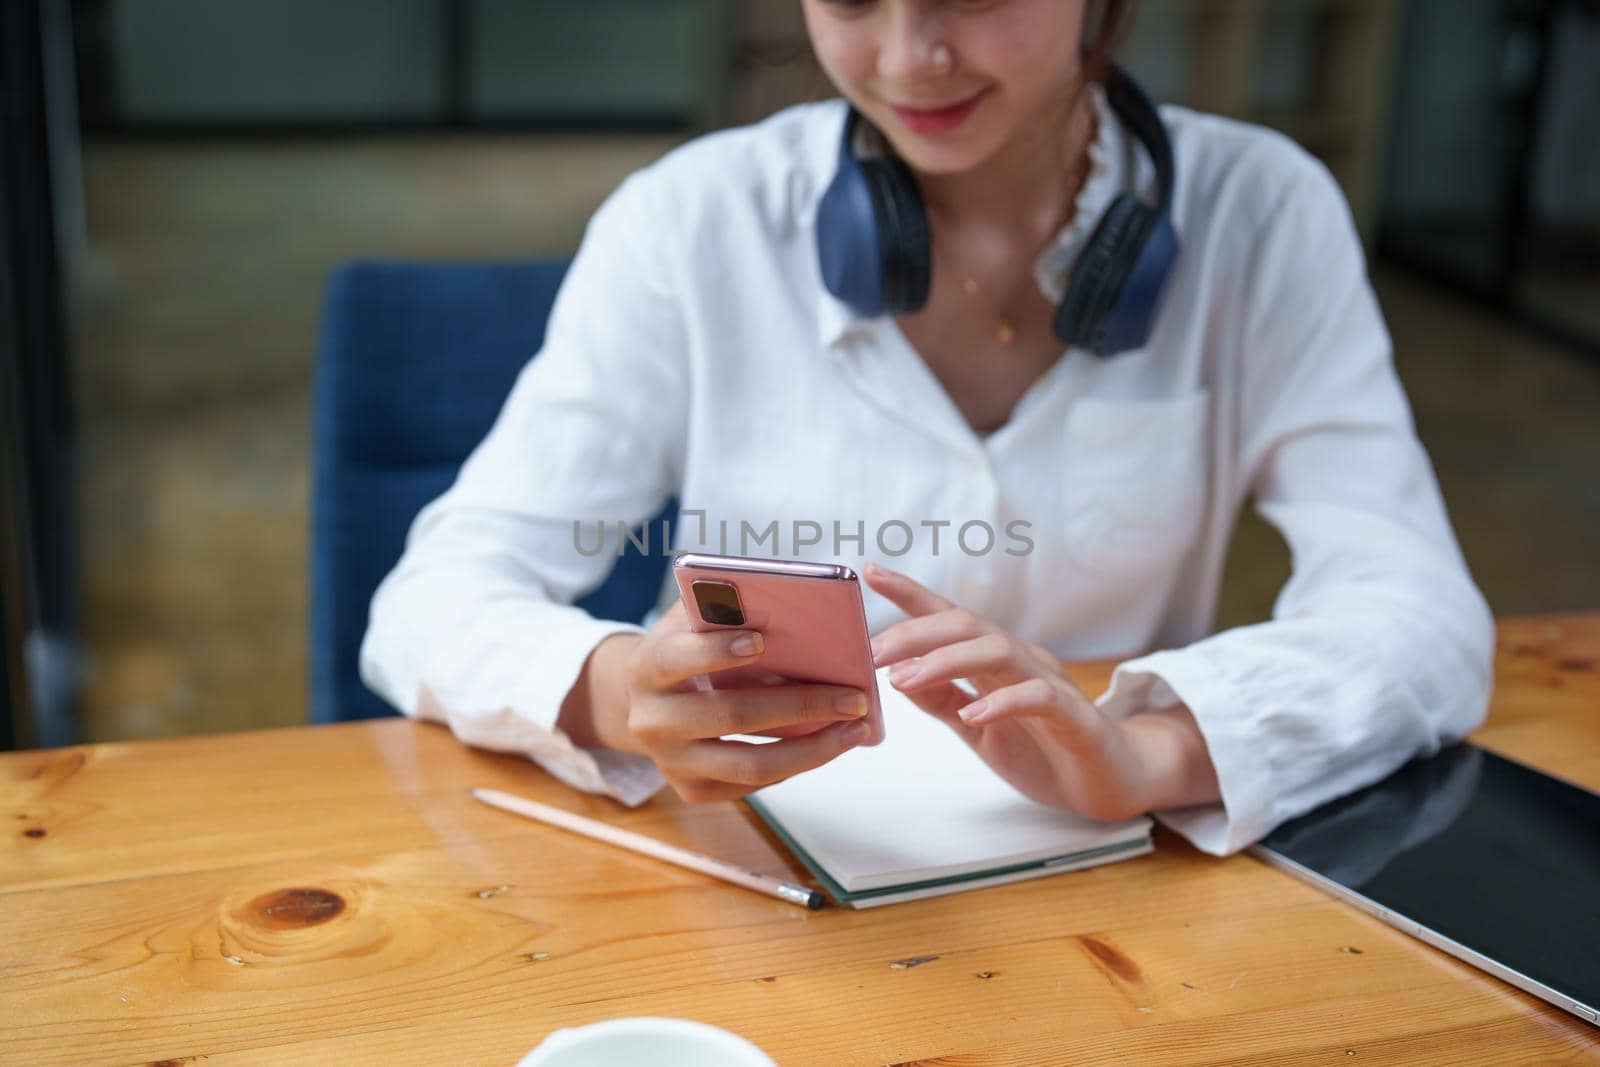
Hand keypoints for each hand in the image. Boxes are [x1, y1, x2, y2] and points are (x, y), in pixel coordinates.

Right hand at [574, 601, 873, 803]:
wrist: (648, 700)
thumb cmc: (685, 647)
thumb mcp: (691, 621)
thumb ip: (722, 610)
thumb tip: (786, 605)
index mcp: (647, 667)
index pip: (677, 658)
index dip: (718, 651)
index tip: (763, 640)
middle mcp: (652, 720)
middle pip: (731, 715)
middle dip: (800, 704)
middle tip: (853, 696)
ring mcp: (670, 762)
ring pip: (751, 764)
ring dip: (812, 748)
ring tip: (856, 728)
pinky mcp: (692, 789)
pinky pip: (754, 784)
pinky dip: (797, 764)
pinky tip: (830, 744)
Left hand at [863, 563, 1219, 821]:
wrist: (1113, 783)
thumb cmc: (1045, 750)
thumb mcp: (978, 730)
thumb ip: (942, 702)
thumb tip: (896, 676)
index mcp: (995, 662)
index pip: (949, 618)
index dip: (911, 594)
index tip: (869, 573)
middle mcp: (1022, 661)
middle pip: (967, 626)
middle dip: (915, 634)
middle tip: (872, 653)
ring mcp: (1051, 684)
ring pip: (999, 651)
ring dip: (946, 662)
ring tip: (905, 680)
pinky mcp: (1076, 718)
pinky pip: (1040, 697)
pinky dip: (1004, 702)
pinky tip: (973, 715)